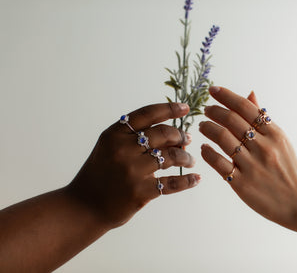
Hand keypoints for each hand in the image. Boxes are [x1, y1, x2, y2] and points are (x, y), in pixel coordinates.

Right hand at [67, 102, 199, 227]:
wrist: (83, 207)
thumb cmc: (100, 174)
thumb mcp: (108, 148)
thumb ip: (133, 137)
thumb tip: (173, 134)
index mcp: (114, 134)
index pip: (147, 114)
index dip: (169, 109)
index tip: (185, 107)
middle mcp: (123, 149)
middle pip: (164, 134)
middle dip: (181, 135)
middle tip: (187, 139)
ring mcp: (132, 171)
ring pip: (172, 157)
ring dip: (186, 157)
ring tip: (190, 160)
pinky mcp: (141, 192)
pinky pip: (172, 183)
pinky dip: (188, 181)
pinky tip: (196, 178)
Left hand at [200, 87, 296, 229]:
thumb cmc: (288, 169)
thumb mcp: (281, 141)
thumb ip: (263, 119)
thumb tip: (249, 95)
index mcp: (274, 134)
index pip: (246, 107)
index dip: (226, 96)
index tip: (212, 90)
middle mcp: (263, 147)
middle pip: (232, 120)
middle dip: (214, 111)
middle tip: (205, 109)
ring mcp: (252, 166)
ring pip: (222, 138)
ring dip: (208, 128)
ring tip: (202, 126)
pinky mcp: (242, 184)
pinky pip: (219, 163)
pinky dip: (208, 153)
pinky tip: (204, 148)